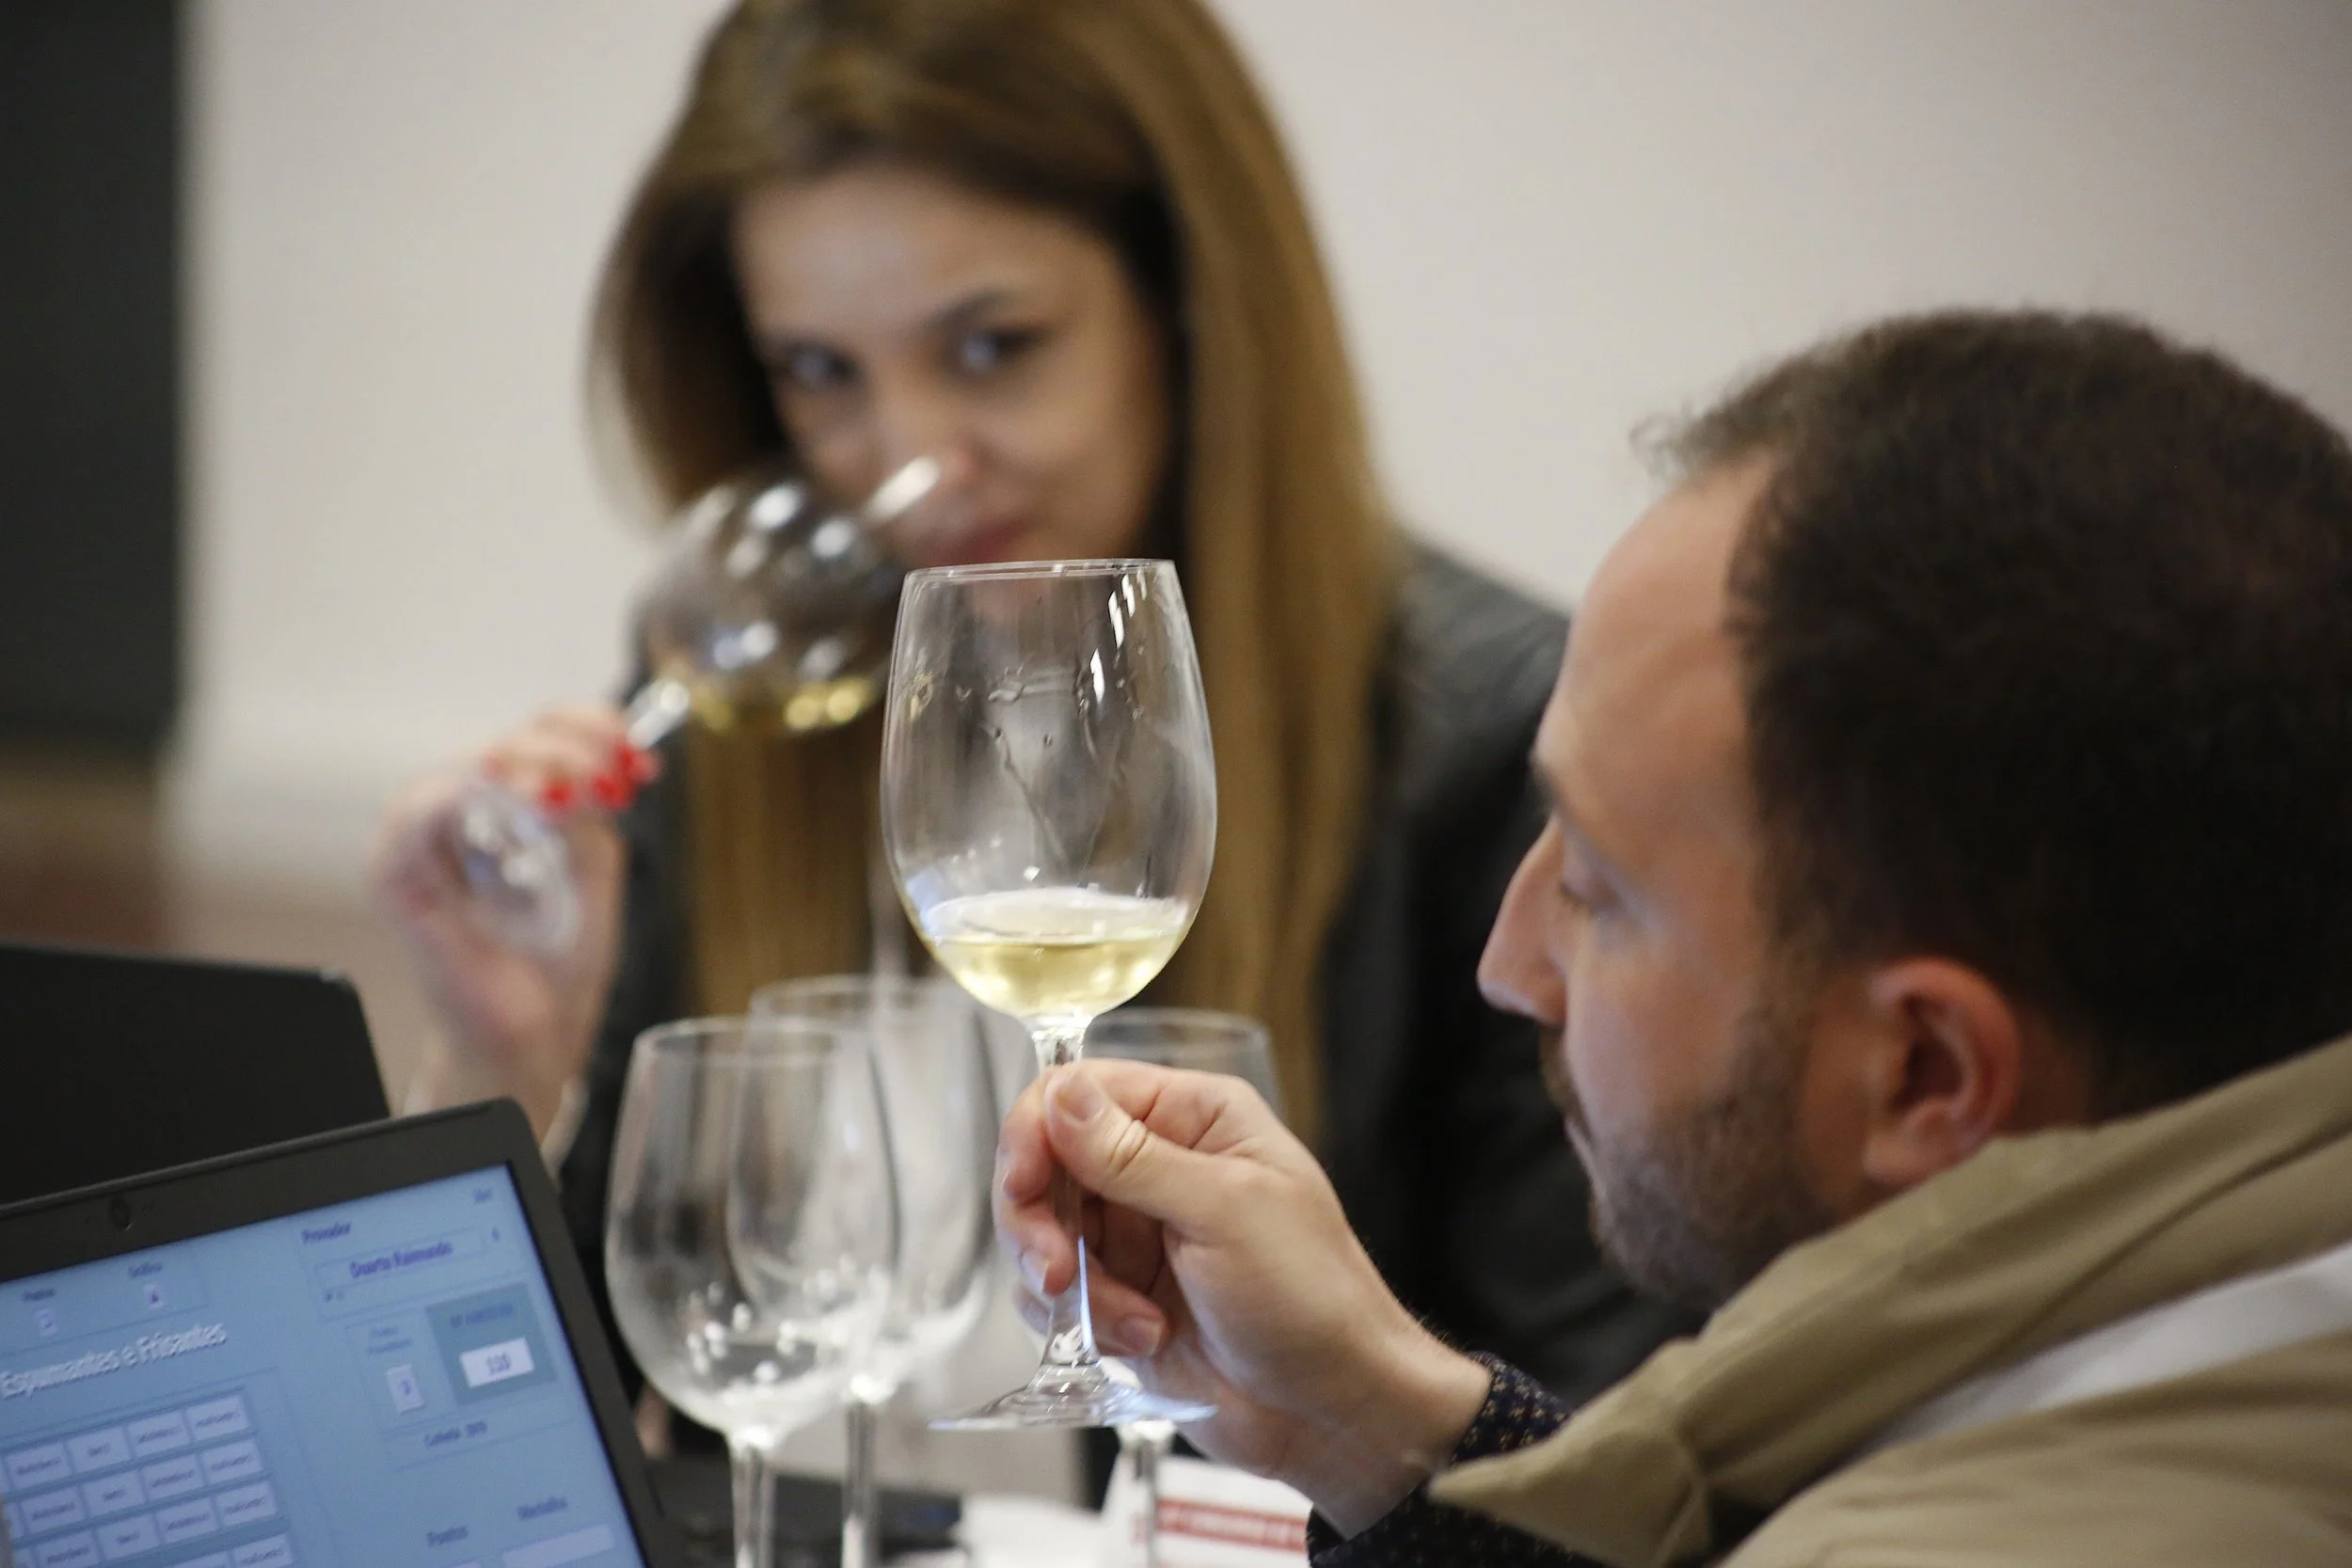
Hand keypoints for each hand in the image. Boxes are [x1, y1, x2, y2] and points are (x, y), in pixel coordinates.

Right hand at [370, 703, 655, 1134]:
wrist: (536, 1026)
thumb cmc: (558, 950)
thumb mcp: (591, 860)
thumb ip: (588, 806)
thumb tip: (590, 765)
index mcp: (504, 798)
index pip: (536, 732)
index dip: (586, 726)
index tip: (634, 754)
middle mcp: (457, 808)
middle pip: (507, 742)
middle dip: (569, 750)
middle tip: (609, 781)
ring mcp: (419, 838)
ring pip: (470, 767)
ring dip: (532, 770)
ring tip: (573, 800)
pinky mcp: (394, 873)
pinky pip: (421, 812)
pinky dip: (471, 799)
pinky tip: (523, 811)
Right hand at [996, 1061, 1491, 1533]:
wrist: (1331, 1410)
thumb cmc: (1312, 1298)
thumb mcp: (1223, 1213)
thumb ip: (1133, 1156)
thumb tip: (1062, 1095)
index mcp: (1195, 1118)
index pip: (1080, 1091)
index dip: (1036, 1132)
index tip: (1022, 1184)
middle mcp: (1160, 1165)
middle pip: (1046, 1163)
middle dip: (1040, 1223)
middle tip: (1056, 1272)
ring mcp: (1138, 1234)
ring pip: (1044, 1234)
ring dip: (1072, 1286)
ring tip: (1132, 1322)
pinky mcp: (1122, 1295)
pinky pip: (1056, 1294)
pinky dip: (1084, 1322)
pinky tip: (1142, 1340)